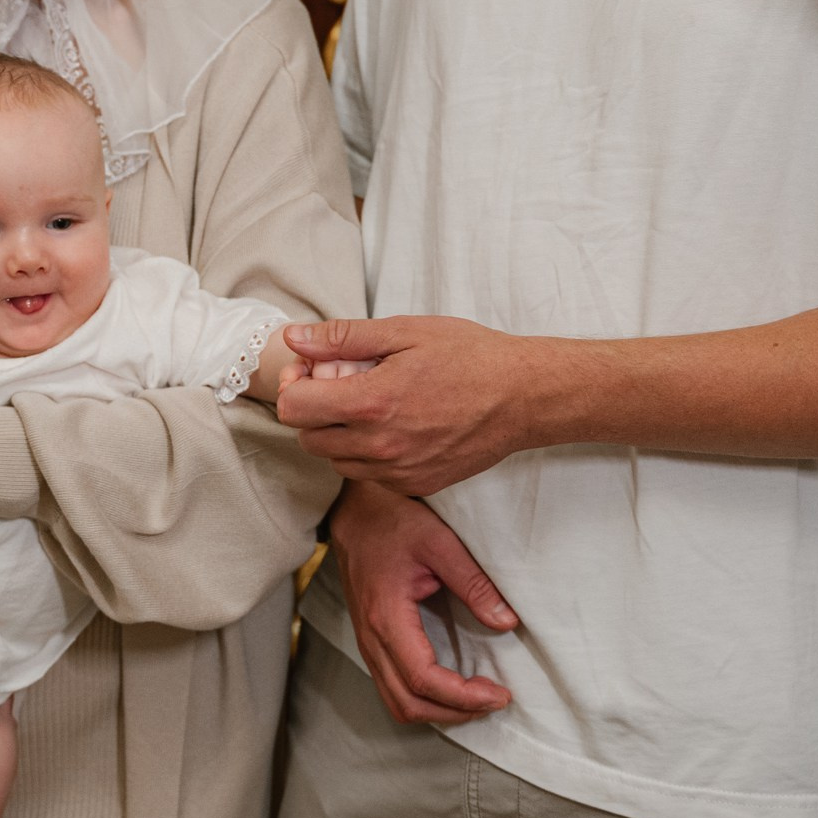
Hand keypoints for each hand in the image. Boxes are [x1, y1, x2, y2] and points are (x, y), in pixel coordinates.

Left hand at [276, 317, 547, 496]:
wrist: (523, 397)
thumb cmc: (469, 356)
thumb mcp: (405, 332)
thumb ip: (342, 338)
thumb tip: (293, 338)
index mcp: (371, 403)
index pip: (293, 408)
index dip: (295, 384)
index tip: (314, 370)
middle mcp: (379, 446)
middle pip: (308, 438)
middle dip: (313, 409)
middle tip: (342, 383)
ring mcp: (397, 472)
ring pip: (336, 460)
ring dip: (339, 433)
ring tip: (371, 403)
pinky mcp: (415, 485)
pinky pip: (369, 474)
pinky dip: (368, 452)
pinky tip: (394, 425)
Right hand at [327, 481, 517, 725]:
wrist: (353, 509)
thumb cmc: (393, 521)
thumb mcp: (440, 543)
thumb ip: (474, 584)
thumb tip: (507, 622)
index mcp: (387, 617)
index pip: (424, 680)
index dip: (463, 696)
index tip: (499, 693)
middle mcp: (371, 638)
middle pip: (408, 703)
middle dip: (455, 712)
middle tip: (494, 700)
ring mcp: (366, 642)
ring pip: (396, 701)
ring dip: (437, 711)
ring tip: (475, 699)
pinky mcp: (369, 639)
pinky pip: (391, 687)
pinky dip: (421, 698)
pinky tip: (449, 686)